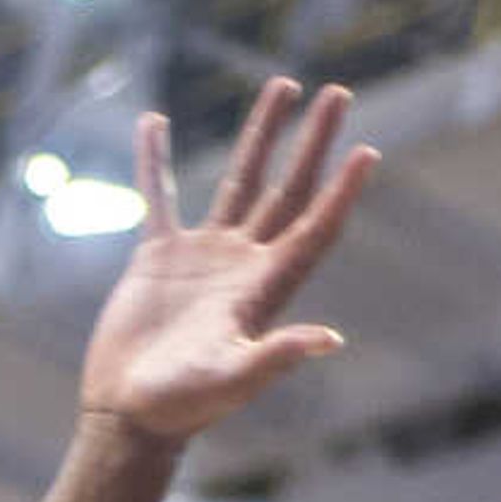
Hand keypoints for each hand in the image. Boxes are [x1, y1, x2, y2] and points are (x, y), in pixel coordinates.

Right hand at [79, 77, 375, 443]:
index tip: (367, 149)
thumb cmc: (184, 406)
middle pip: (289, 189)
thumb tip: (331, 340)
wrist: (132, 414)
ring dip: (262, 134)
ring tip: (282, 86)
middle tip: (339, 92)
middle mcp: (244, 265)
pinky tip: (153, 121)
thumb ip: (276, 356)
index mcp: (266, 289)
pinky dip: (154, 160)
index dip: (342, 191)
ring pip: (241, 181)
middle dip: (313, 142)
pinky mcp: (159, 257)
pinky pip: (159, 196)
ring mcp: (205, 257)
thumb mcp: (234, 380)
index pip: (314, 228)